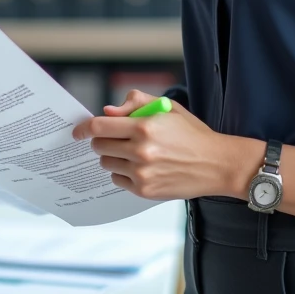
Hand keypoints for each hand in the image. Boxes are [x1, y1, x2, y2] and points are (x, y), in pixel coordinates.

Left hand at [72, 90, 248, 200]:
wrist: (216, 164)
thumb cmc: (192, 134)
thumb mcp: (167, 107)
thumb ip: (135, 103)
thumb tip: (108, 111)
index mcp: (144, 127)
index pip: (99, 126)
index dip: (84, 128)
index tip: (78, 131)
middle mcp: (140, 151)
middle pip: (99, 146)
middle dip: (102, 141)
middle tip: (115, 139)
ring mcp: (141, 173)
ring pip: (107, 164)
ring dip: (113, 157)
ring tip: (131, 153)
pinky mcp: (145, 191)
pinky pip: (118, 180)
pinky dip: (123, 173)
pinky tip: (140, 167)